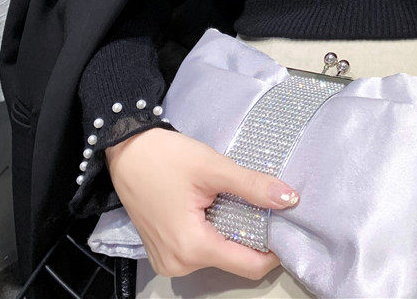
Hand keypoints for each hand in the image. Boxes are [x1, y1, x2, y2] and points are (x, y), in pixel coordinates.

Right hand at [105, 127, 298, 279]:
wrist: (127, 150)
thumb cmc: (166, 157)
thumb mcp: (214, 167)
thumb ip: (252, 186)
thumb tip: (289, 199)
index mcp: (192, 247)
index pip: (249, 266)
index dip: (274, 250)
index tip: (288, 226)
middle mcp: (179, 264)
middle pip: (234, 260)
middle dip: (254, 236)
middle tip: (263, 205)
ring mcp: (169, 260)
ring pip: (219, 254)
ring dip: (233, 231)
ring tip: (237, 201)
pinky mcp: (165, 251)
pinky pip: (201, 249)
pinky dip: (215, 231)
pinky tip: (217, 207)